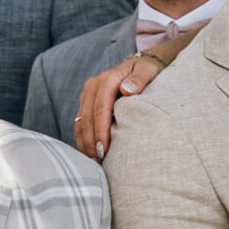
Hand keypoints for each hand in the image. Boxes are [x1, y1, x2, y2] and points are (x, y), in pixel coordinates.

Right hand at [73, 34, 194, 158]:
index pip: (100, 108)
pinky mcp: (86, 103)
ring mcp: (87, 95)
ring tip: (93, 163)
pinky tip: (90, 154)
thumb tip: (127, 90)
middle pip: (86, 118)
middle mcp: (93, 86)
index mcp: (107, 80)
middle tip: (98, 163)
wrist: (140, 65)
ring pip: (80, 122)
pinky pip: (80, 123)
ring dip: (85, 143)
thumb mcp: (148, 71)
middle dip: (90, 142)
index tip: (104, 149)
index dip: (100, 130)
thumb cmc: (147, 71)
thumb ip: (139, 80)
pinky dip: (83, 139)